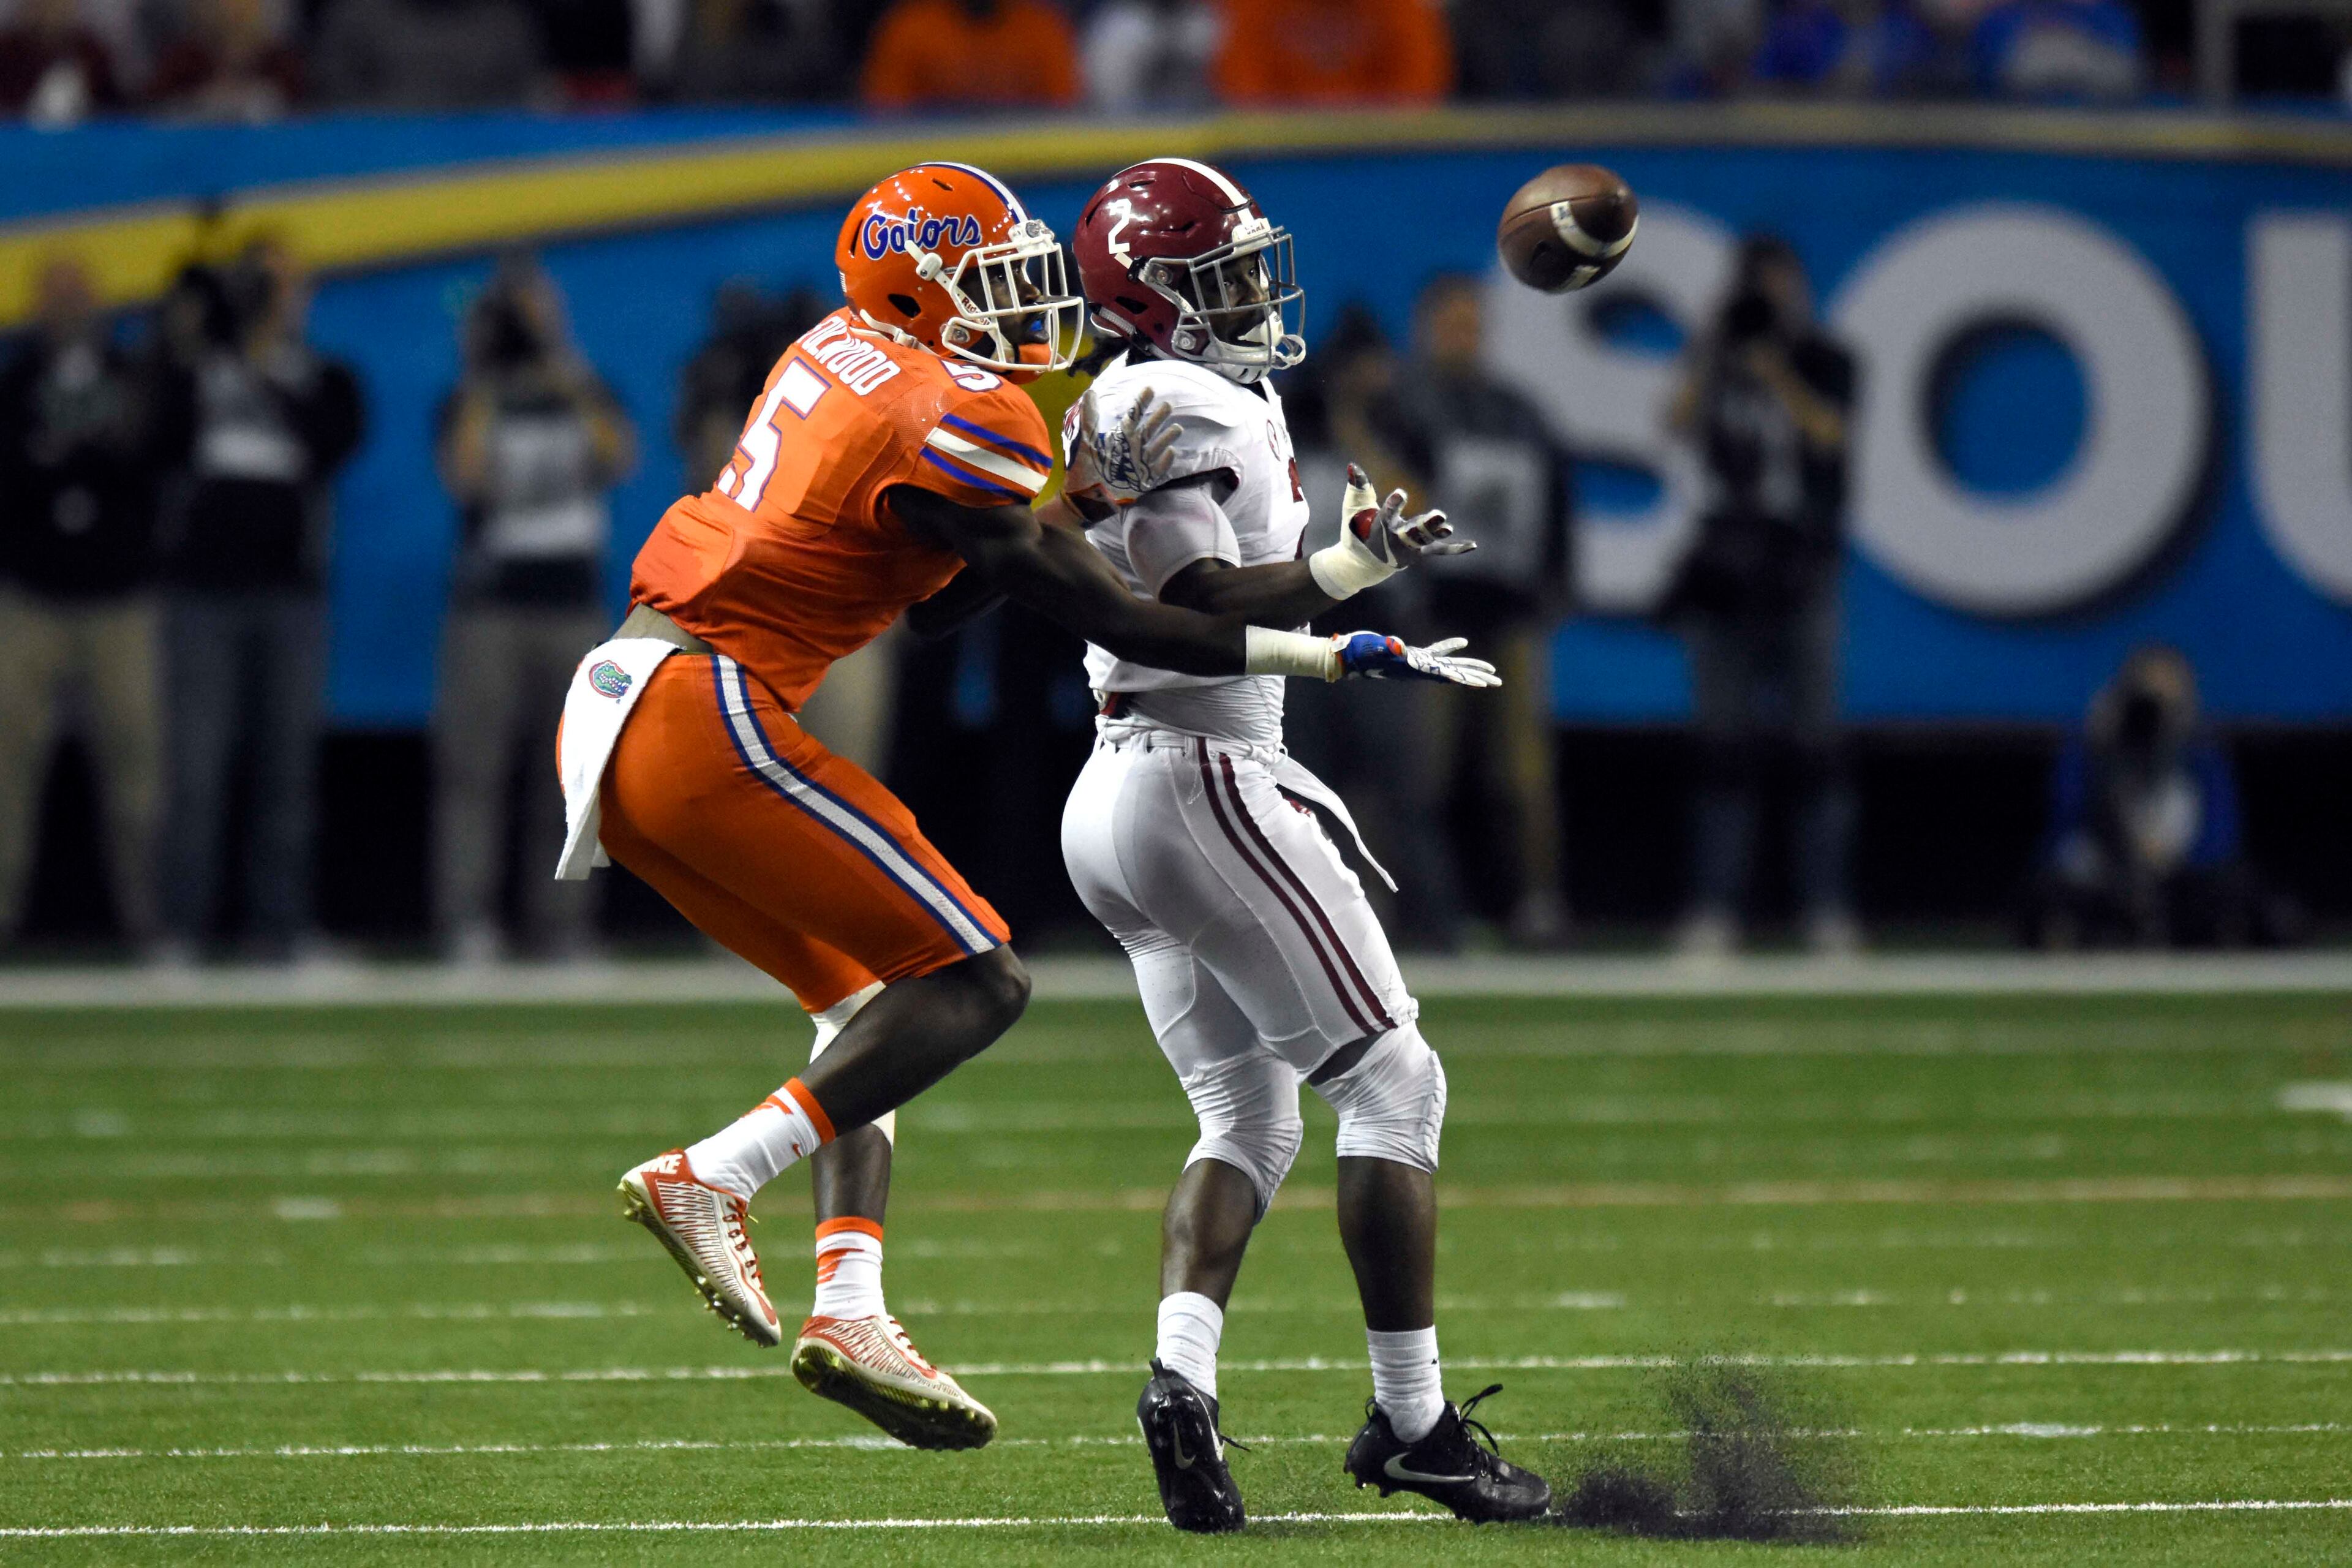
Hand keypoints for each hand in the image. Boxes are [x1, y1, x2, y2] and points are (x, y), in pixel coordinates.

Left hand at [1062, 385, 1180, 504]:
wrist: (1085, 498)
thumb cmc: (1084, 468)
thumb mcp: (1085, 441)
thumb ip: (1088, 418)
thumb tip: (1090, 392)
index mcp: (1120, 437)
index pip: (1134, 416)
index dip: (1141, 403)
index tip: (1150, 389)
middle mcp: (1133, 447)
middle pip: (1149, 429)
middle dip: (1159, 418)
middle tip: (1168, 405)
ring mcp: (1139, 464)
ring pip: (1157, 447)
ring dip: (1166, 438)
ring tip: (1177, 428)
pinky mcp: (1143, 480)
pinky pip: (1158, 470)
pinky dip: (1164, 462)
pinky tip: (1171, 452)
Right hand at [1332, 631, 1500, 687]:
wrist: (1350, 657)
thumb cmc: (1362, 654)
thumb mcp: (1376, 649)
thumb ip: (1388, 647)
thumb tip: (1398, 645)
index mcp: (1416, 669)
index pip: (1446, 675)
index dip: (1465, 678)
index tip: (1483, 683)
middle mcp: (1421, 669)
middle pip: (1455, 674)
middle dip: (1476, 677)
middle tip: (1498, 681)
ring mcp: (1418, 663)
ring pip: (1450, 665)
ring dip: (1469, 666)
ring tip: (1490, 670)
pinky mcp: (1413, 655)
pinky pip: (1437, 652)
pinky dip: (1450, 647)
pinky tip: (1463, 643)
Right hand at [1344, 463, 1470, 564]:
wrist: (1363, 563)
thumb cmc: (1357, 531)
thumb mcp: (1354, 508)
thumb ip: (1358, 486)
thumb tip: (1353, 464)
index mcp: (1380, 527)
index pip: (1388, 514)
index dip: (1395, 504)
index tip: (1401, 493)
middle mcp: (1397, 540)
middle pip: (1413, 533)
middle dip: (1426, 525)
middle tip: (1440, 515)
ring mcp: (1410, 548)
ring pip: (1427, 541)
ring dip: (1437, 533)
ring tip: (1448, 527)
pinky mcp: (1420, 552)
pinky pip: (1440, 550)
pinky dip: (1456, 548)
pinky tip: (1473, 545)